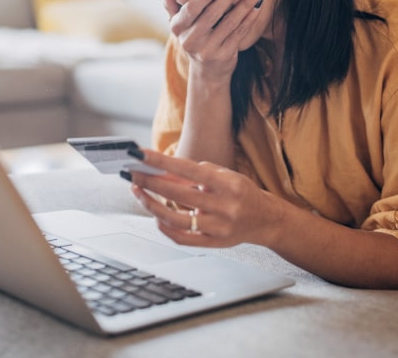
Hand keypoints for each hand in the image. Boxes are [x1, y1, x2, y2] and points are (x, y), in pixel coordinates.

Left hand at [124, 148, 282, 248]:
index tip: (139, 154)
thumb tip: (162, 173)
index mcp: (227, 184)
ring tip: (139, 191)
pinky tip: (155, 214)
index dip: (160, 161)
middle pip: (177, 194)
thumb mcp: (223, 175)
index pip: (187, 169)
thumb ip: (194, 174)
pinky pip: (180, 238)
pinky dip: (163, 226)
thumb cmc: (241, 192)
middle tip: (131, 173)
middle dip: (149, 182)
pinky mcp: (213, 243)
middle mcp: (224, 206)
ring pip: (174, 218)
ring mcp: (217, 227)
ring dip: (151, 204)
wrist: (265, 219)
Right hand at [163, 0, 265, 81]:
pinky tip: (259, 3)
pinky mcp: (224, 55)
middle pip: (214, 12)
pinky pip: (240, 32)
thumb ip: (171, 6)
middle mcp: (190, 39)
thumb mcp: (179, 25)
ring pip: (230, 21)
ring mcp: (208, 49)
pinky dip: (250, 17)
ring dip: (246, 2)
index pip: (193, 7)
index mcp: (178, 27)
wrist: (207, 72)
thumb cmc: (194, 39)